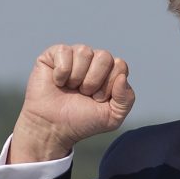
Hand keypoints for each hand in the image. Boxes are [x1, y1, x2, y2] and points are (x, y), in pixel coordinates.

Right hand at [9, 44, 134, 162]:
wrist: (52, 127)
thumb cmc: (82, 121)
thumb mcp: (112, 117)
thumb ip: (127, 99)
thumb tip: (122, 77)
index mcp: (110, 72)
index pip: (120, 66)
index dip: (109, 85)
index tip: (97, 99)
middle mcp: (93, 61)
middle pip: (104, 56)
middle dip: (93, 81)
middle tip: (83, 94)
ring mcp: (74, 56)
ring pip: (84, 52)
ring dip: (77, 77)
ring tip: (70, 88)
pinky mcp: (54, 55)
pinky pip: (64, 51)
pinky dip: (61, 72)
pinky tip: (57, 82)